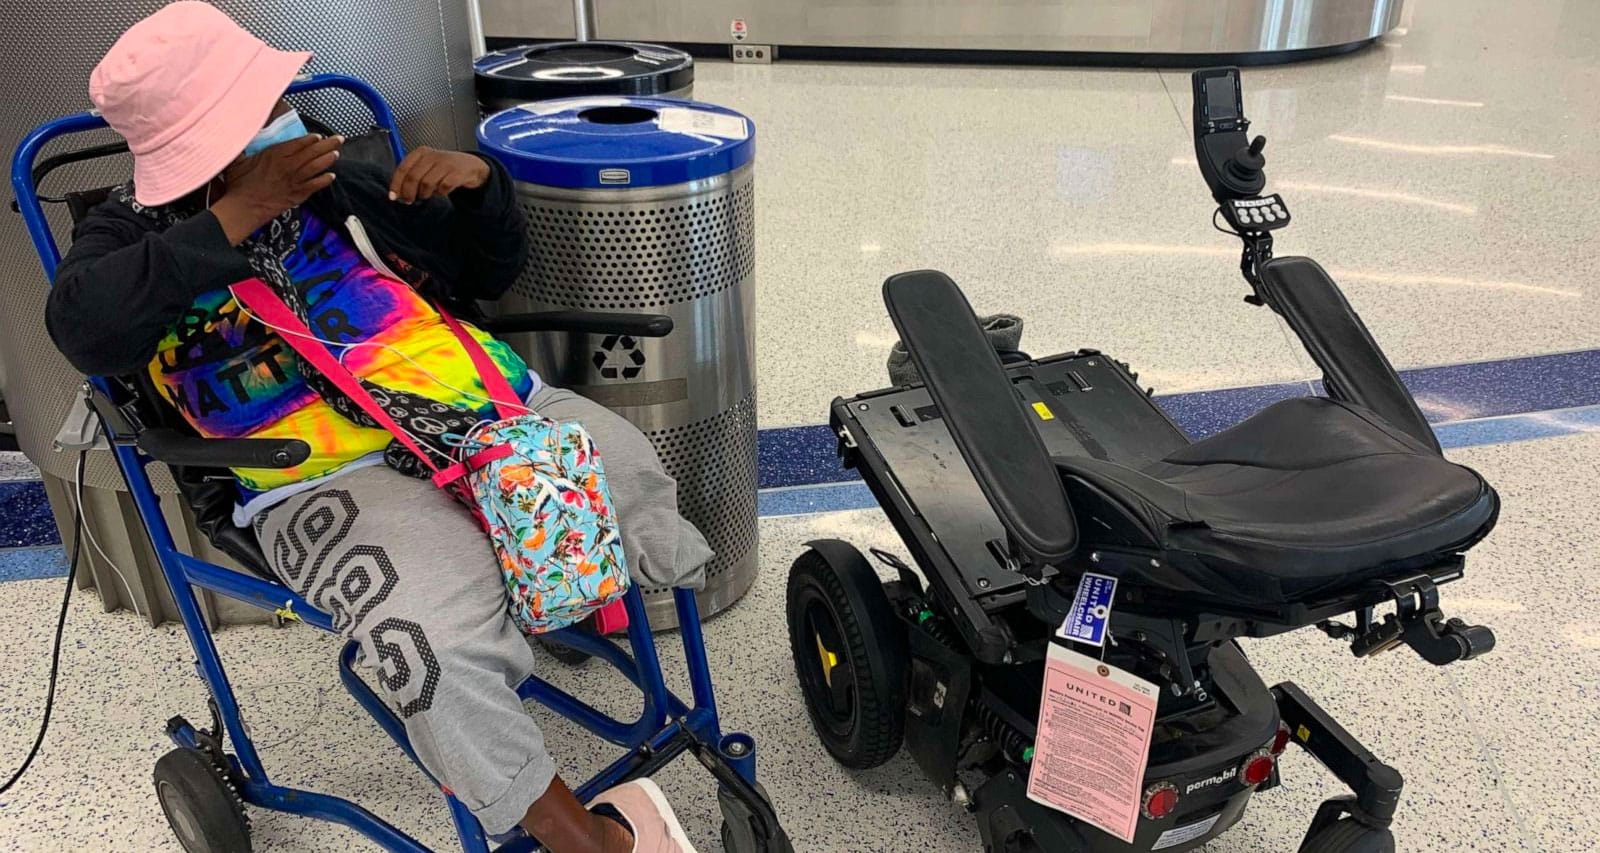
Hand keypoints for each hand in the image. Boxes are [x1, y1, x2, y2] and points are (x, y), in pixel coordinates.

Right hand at [212, 134, 342, 243]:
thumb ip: (242, 145)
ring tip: (337, 153)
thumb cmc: (239, 184)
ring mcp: (295, 180)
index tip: (318, 135)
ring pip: (316, 167)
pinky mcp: (298, 194)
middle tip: (339, 138)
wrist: (244, 207)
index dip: (310, 139)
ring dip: (328, 159)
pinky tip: (331, 176)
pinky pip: (315, 185)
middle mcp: (289, 166)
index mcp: (275, 155)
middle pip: (312, 152)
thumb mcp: (238, 159)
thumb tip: (241, 134)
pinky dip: (324, 180)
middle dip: (327, 144)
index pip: (298, 143)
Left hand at [388, 147, 490, 203]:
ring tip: (427, 194)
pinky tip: (441, 191)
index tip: (393, 196)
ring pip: (427, 184)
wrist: (471, 166)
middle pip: (413, 177)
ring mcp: (446, 163)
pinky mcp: (457, 173)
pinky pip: (443, 188)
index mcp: (421, 152)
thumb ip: (412, 175)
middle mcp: (432, 156)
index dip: (396, 184)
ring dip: (425, 193)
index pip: (403, 168)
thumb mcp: (427, 165)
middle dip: (409, 192)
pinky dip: (440, 193)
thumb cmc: (445, 167)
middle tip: (410, 200)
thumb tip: (398, 192)